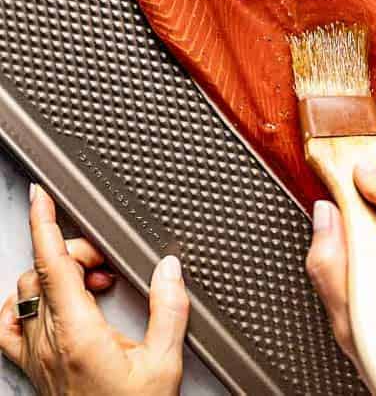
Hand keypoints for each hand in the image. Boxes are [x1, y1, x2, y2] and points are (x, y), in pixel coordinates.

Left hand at [0, 185, 187, 395]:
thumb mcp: (164, 364)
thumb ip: (169, 309)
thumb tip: (169, 268)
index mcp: (78, 335)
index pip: (52, 265)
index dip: (44, 224)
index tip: (41, 197)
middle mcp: (48, 345)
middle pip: (43, 273)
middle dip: (75, 255)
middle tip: (108, 268)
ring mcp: (36, 358)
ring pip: (25, 295)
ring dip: (55, 279)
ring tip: (91, 288)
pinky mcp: (33, 370)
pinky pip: (10, 327)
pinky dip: (25, 306)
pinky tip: (52, 308)